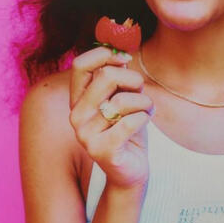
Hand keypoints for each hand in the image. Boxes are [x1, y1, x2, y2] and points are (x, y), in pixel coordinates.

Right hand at [69, 47, 153, 188]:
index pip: (80, 65)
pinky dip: (145, 117)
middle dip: (133, 79)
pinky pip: (131, 121)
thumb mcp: (122, 97)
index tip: (125, 58)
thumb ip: (118, 78)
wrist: (131, 169)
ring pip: (122, 100)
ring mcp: (86, 134)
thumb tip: (121, 54)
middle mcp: (76, 115)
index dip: (104, 54)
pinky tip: (145, 121)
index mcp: (79, 99)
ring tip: (147, 110)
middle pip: (106, 76)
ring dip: (144, 102)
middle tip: (141, 91)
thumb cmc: (128, 128)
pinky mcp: (101, 150)